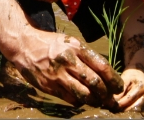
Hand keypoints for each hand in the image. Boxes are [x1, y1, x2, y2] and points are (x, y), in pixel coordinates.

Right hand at [9, 31, 123, 107]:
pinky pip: (70, 99)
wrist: (24, 45)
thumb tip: (105, 73)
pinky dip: (80, 101)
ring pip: (84, 94)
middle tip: (111, 98)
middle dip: (106, 94)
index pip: (102, 66)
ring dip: (95, 100)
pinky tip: (83, 99)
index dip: (114, 79)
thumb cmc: (51, 44)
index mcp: (76, 47)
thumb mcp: (70, 42)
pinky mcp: (49, 86)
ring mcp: (58, 74)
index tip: (119, 86)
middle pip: (95, 82)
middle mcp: (68, 60)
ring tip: (99, 101)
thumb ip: (86, 56)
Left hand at [112, 69, 143, 111]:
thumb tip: (115, 99)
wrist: (139, 73)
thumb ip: (121, 89)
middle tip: (113, 108)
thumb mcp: (125, 78)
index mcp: (141, 86)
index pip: (130, 98)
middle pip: (133, 105)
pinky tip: (122, 107)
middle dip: (123, 107)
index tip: (112, 104)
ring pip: (135, 108)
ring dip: (126, 109)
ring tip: (117, 108)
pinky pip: (136, 107)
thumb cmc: (131, 75)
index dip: (121, 102)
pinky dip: (129, 108)